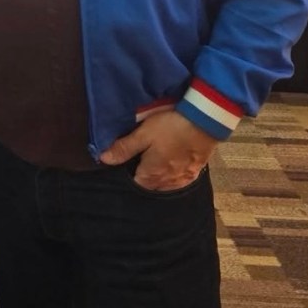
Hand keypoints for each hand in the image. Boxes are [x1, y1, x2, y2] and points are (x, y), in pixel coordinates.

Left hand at [98, 109, 217, 190]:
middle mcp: (167, 180)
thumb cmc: (170, 126)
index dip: (129, 176)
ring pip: (166, 185)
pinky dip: (173, 178)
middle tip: (138, 163)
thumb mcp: (143, 134)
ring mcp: (183, 177)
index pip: (135, 185)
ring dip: (158, 179)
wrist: (204, 121)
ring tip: (154, 165)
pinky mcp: (195, 171)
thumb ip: (124, 148)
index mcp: (152, 173)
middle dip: (143, 178)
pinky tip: (172, 168)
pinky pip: (180, 181)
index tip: (126, 165)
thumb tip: (103, 159)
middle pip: (151, 186)